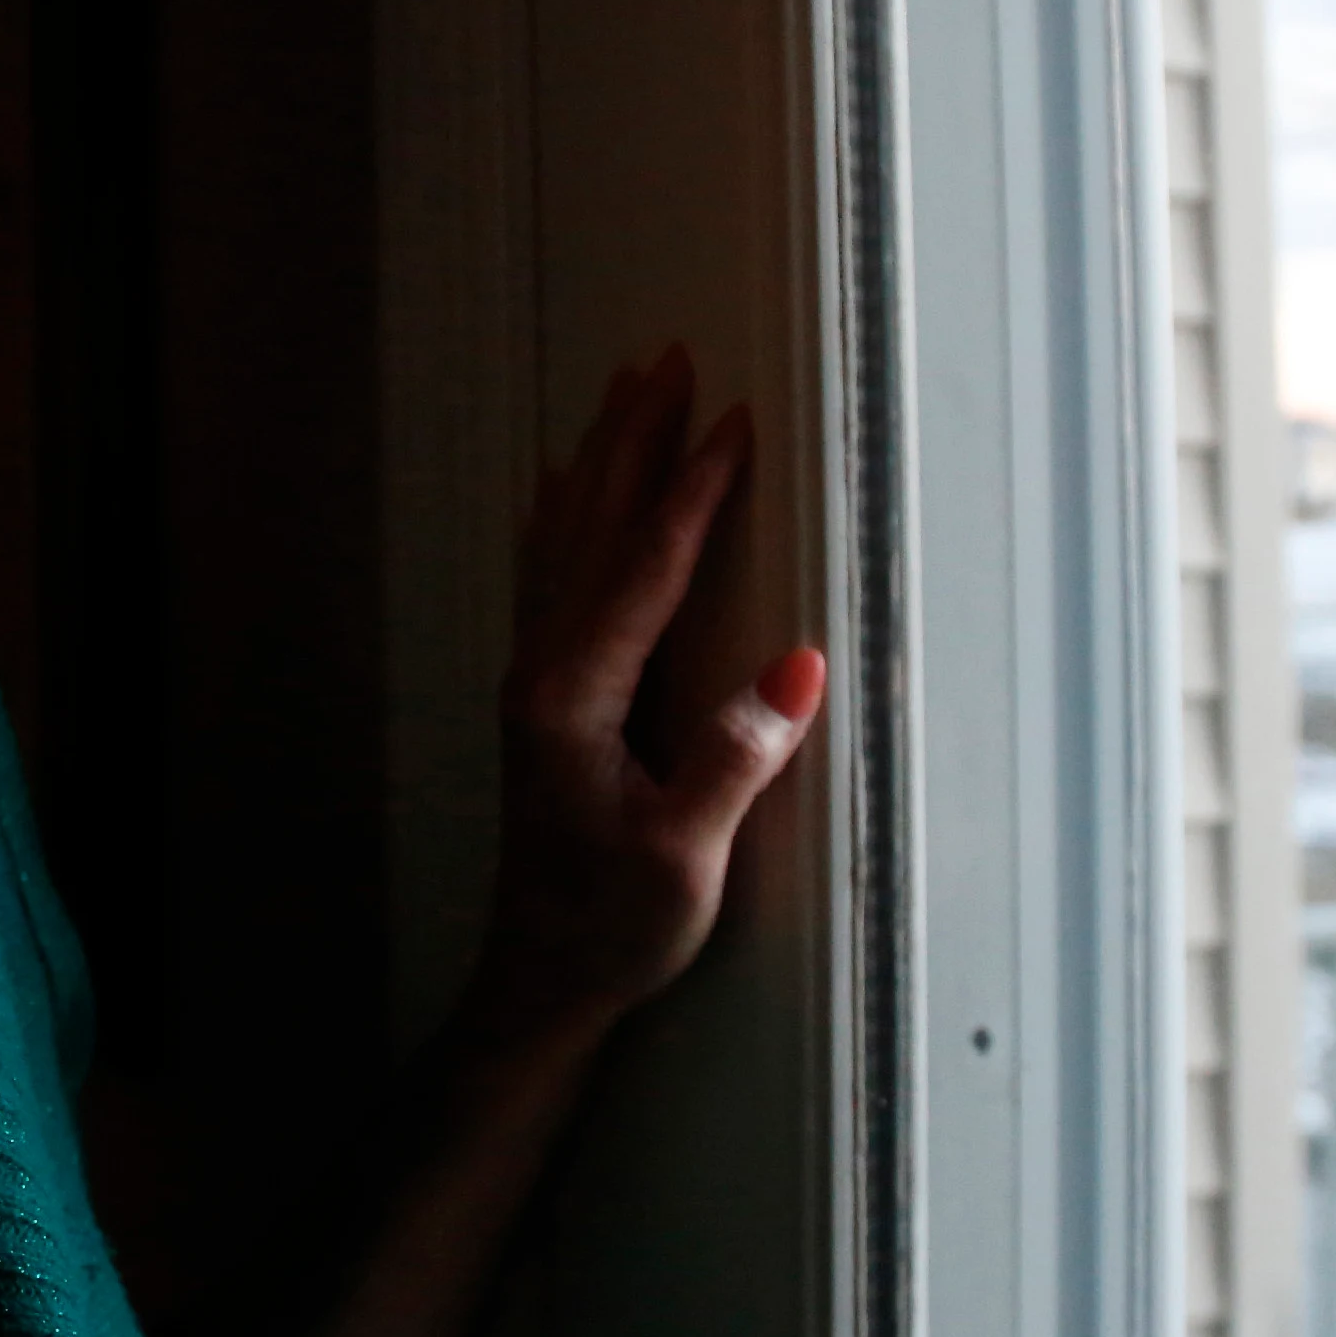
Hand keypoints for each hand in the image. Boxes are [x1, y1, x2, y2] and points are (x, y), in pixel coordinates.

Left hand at [465, 344, 825, 1063]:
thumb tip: (797, 668)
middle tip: (666, 357)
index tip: (731, 421)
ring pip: (565, 541)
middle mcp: (544, 673)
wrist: (539, 980)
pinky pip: (551, 576)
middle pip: (591, 529)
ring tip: (625, 392)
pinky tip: (561, 492)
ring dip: (602, 462)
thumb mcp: (680, 858)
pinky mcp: (545, 700)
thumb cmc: (609, 927)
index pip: (644, 570)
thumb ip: (730, 762)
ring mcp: (538, 682)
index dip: (691, 493)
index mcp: (574, 698)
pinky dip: (564, 517)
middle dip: (633, 440)